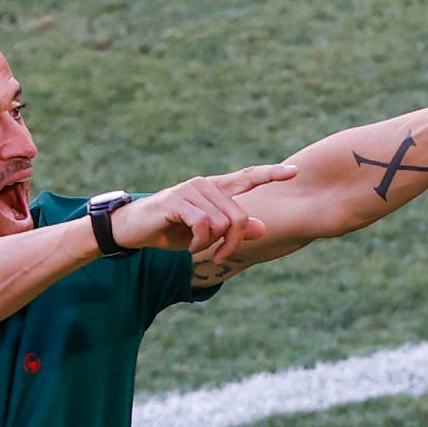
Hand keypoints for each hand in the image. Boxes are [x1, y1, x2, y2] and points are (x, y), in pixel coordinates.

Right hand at [111, 164, 297, 262]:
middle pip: (238, 216)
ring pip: (222, 222)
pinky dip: (199, 243)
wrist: (132, 230)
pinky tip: (188, 248)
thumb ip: (233, 230)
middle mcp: (205, 184)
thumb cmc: (169, 231)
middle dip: (233, 243)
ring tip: (196, 249)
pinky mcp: (177, 201)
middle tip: (220, 255)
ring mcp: (191, 190)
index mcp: (214, 189)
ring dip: (212, 244)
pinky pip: (204, 225)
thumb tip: (263, 229)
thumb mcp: (204, 235)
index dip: (271, 174)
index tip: (294, 171)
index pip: (247, 177)